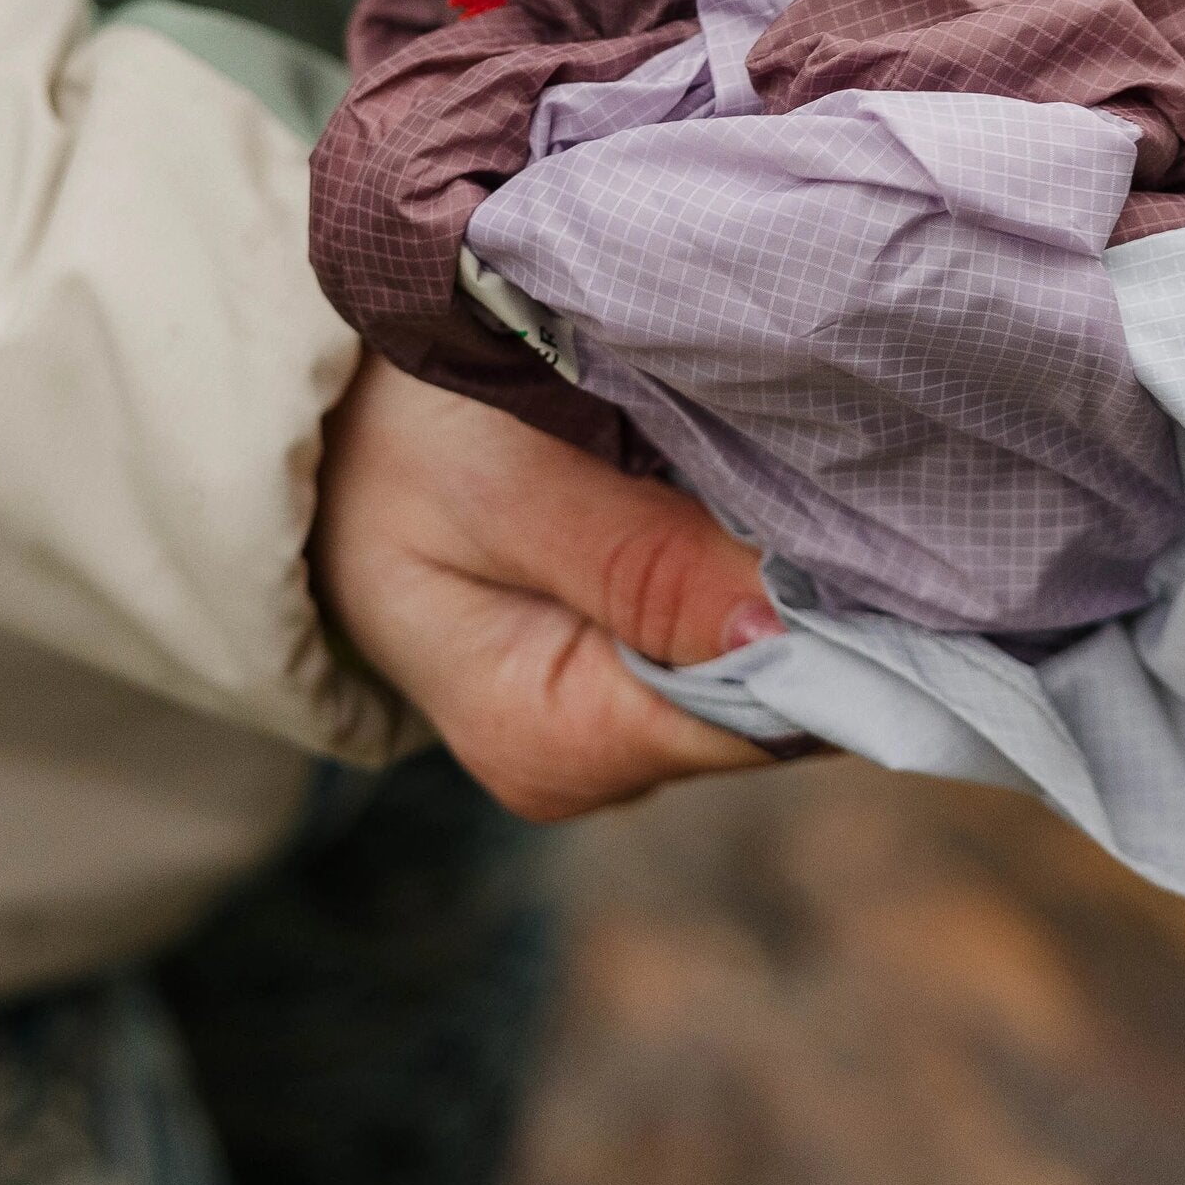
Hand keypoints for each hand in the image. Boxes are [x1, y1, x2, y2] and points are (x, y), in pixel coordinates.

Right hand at [311, 352, 781, 820]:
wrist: (324, 425)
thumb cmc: (397, 443)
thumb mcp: (501, 483)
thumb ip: (639, 561)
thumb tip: (785, 633)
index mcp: (554, 742)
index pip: (759, 716)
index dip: (824, 618)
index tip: (860, 512)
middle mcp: (596, 759)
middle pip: (776, 694)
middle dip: (812, 587)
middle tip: (825, 457)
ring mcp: (615, 716)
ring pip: (768, 655)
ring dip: (787, 561)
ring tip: (775, 455)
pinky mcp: (631, 664)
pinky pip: (738, 621)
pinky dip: (757, 551)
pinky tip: (749, 483)